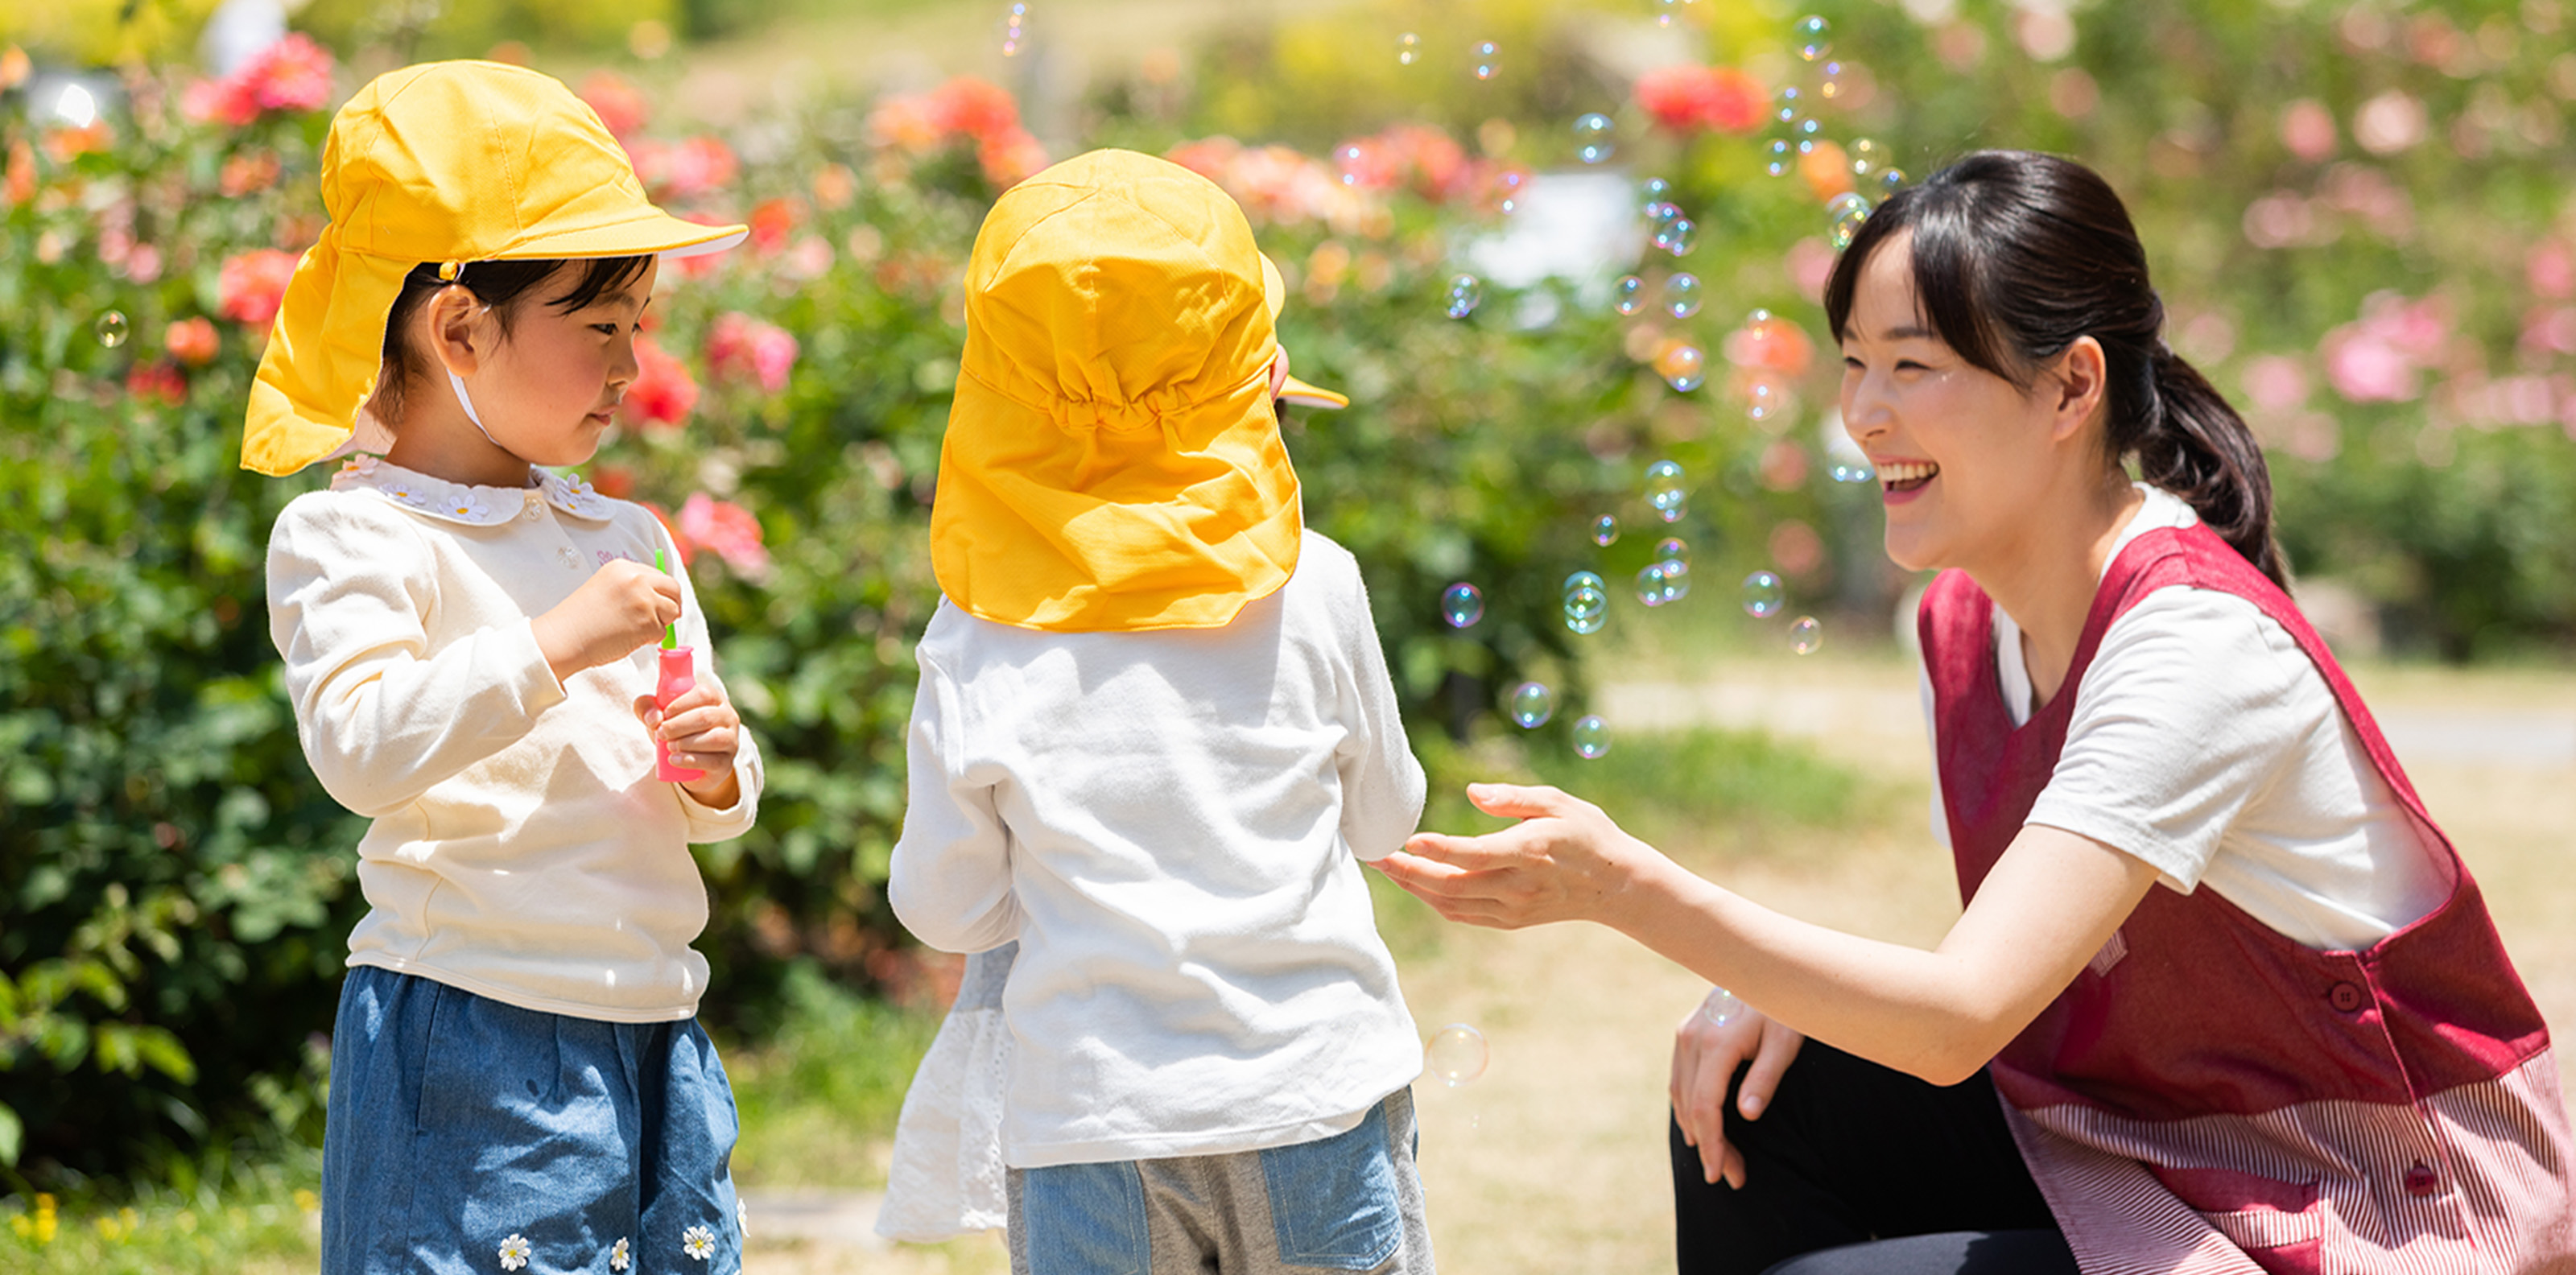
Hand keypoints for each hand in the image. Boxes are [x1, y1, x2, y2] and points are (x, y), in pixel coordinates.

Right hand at [533, 559, 681, 680]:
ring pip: (672, 611)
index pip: (660, 576)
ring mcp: (644, 600)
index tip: (654, 604)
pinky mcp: (647, 622)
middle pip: (674, 589)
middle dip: (671, 604)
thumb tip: (664, 598)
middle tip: (660, 618)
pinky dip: (650, 639)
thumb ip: (633, 587)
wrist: (565, 637)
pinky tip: (627, 638)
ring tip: (633, 629)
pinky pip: (662, 633)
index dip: (661, 592)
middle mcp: (637, 579)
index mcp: (624, 567)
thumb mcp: (607, 588)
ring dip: (660, 624)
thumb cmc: (582, 618)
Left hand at [632, 679, 742, 807]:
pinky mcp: (726, 763)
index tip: (665, 714)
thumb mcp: (657, 715)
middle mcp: (728, 717)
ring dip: (687, 742)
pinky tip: (674, 759)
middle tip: (661, 733)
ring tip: (669, 746)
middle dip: (678, 725)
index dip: (681, 704)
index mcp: (715, 699)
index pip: (704, 694)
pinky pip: (714, 761)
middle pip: (706, 716)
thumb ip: (646, 708)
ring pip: (715, 738)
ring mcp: (731, 740)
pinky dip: (691, 760)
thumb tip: (654, 719)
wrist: (687, 762)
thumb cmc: (675, 730)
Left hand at [1370, 783, 1663, 930]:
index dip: (1440, 850)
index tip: (1409, 839)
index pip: (1475, 856)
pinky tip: (1415, 882)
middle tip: (1373, 853)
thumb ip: (1513, 797)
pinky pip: (1461, 914)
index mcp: (1530, 853)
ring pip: (1450, 904)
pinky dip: (1433, 900)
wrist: (1615, 886)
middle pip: (1451, 885)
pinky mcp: (1509, 921)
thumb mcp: (1558, 802)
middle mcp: (1518, 887)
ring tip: (1385, 866)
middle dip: (1407, 871)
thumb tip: (1471, 793)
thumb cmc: (1587, 833)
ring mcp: (1512, 909)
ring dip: (1413, 886)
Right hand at [1671, 996, 1803, 1187]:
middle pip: (1690, 1106)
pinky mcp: (1687, 1032)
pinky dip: (1687, 1107)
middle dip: (1709, 1146)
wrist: (1766, 963)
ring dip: (1696, 1130)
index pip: (1706, 1107)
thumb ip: (1765, 1078)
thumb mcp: (1785, 1041)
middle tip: (1731, 1176)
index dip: (1713, 1145)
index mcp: (1716, 1045)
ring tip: (1720, 1158)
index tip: (1721, 1173)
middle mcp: (1692, 1039)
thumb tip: (1746, 1115)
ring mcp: (1685, 1034)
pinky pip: (1678, 1078)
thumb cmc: (1784, 1005)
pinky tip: (1700, 1125)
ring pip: (1679, 1094)